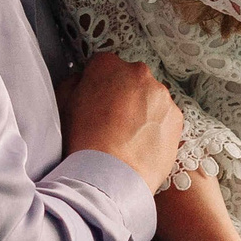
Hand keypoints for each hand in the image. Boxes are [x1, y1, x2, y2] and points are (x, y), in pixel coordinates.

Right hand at [63, 53, 182, 192]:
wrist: (109, 176)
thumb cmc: (83, 141)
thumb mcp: (63, 104)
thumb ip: (74, 83)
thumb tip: (83, 80)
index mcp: (108, 65)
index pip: (103, 65)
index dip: (98, 84)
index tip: (96, 100)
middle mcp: (138, 73)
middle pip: (130, 79)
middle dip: (123, 94)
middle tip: (111, 121)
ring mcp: (161, 95)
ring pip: (150, 98)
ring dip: (141, 110)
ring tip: (127, 137)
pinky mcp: (176, 116)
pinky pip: (165, 116)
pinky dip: (156, 127)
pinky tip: (141, 145)